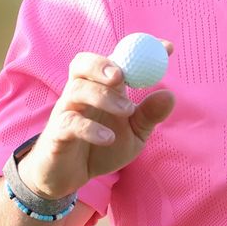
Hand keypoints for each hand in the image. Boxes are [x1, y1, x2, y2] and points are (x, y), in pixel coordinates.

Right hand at [16, 43, 175, 199]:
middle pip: (83, 62)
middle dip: (102, 63)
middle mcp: (81, 93)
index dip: (140, 49)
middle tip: (122, 76)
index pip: (116, 58)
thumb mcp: (134, 134)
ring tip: (127, 111)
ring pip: (77, 89)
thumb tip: (169, 95)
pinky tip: (108, 138)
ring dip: (104, 96)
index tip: (167, 47)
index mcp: (102, 87)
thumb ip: (149, 115)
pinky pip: (69, 123)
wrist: (69, 177)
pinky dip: (90, 128)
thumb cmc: (102, 149)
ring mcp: (66, 111)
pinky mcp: (57, 133)